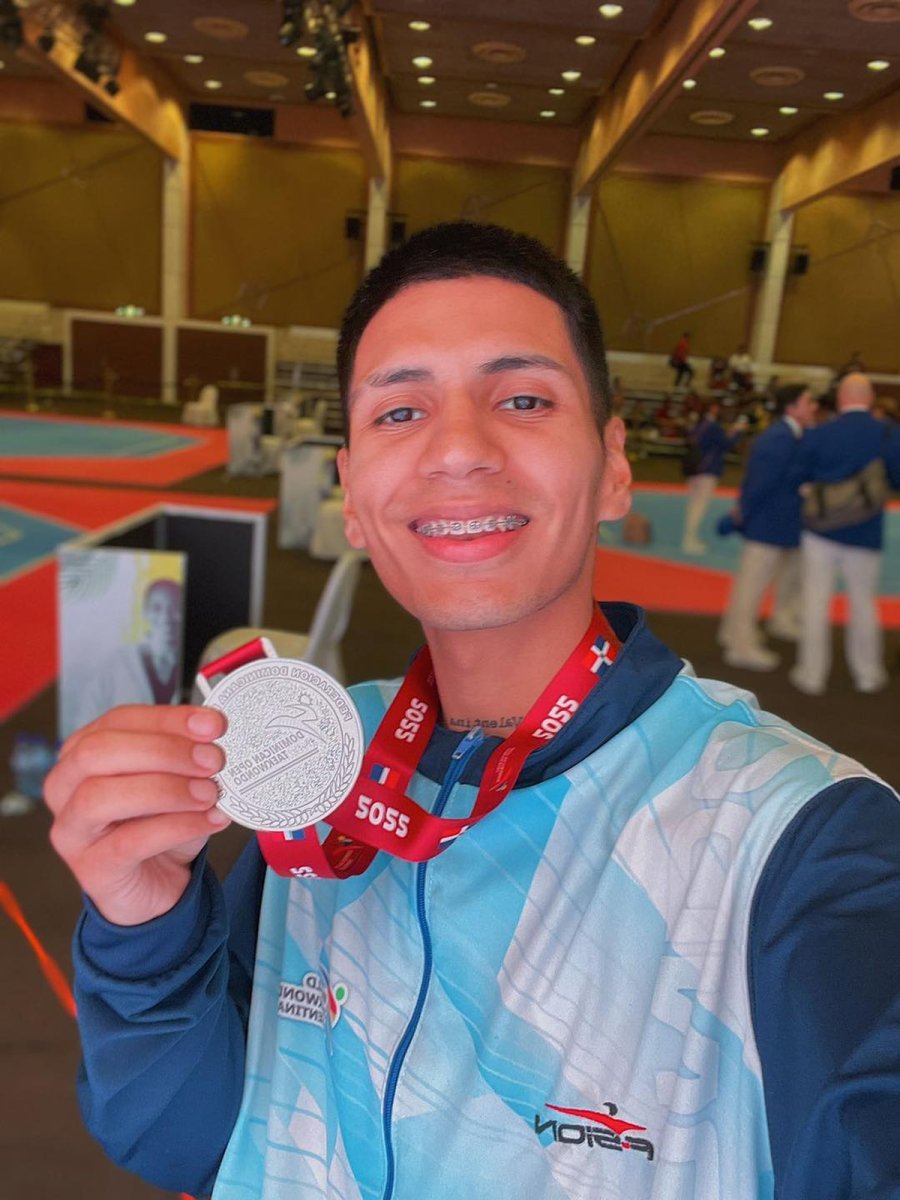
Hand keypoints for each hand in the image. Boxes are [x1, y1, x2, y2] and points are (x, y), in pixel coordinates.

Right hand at [45, 705, 230, 926]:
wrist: (158, 885)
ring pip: (101, 796)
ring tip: (210, 793)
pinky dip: (178, 827)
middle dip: (162, 751)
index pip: (117, 721)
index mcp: (82, 753)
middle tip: (213, 760)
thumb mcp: (177, 780)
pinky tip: (211, 820)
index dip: (166, 719)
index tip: (213, 724)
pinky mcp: (91, 869)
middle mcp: (65, 787)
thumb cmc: (161, 823)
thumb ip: (188, 756)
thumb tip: (217, 736)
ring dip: (166, 790)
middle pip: (98, 752)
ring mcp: (71, 831)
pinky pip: (129, 842)